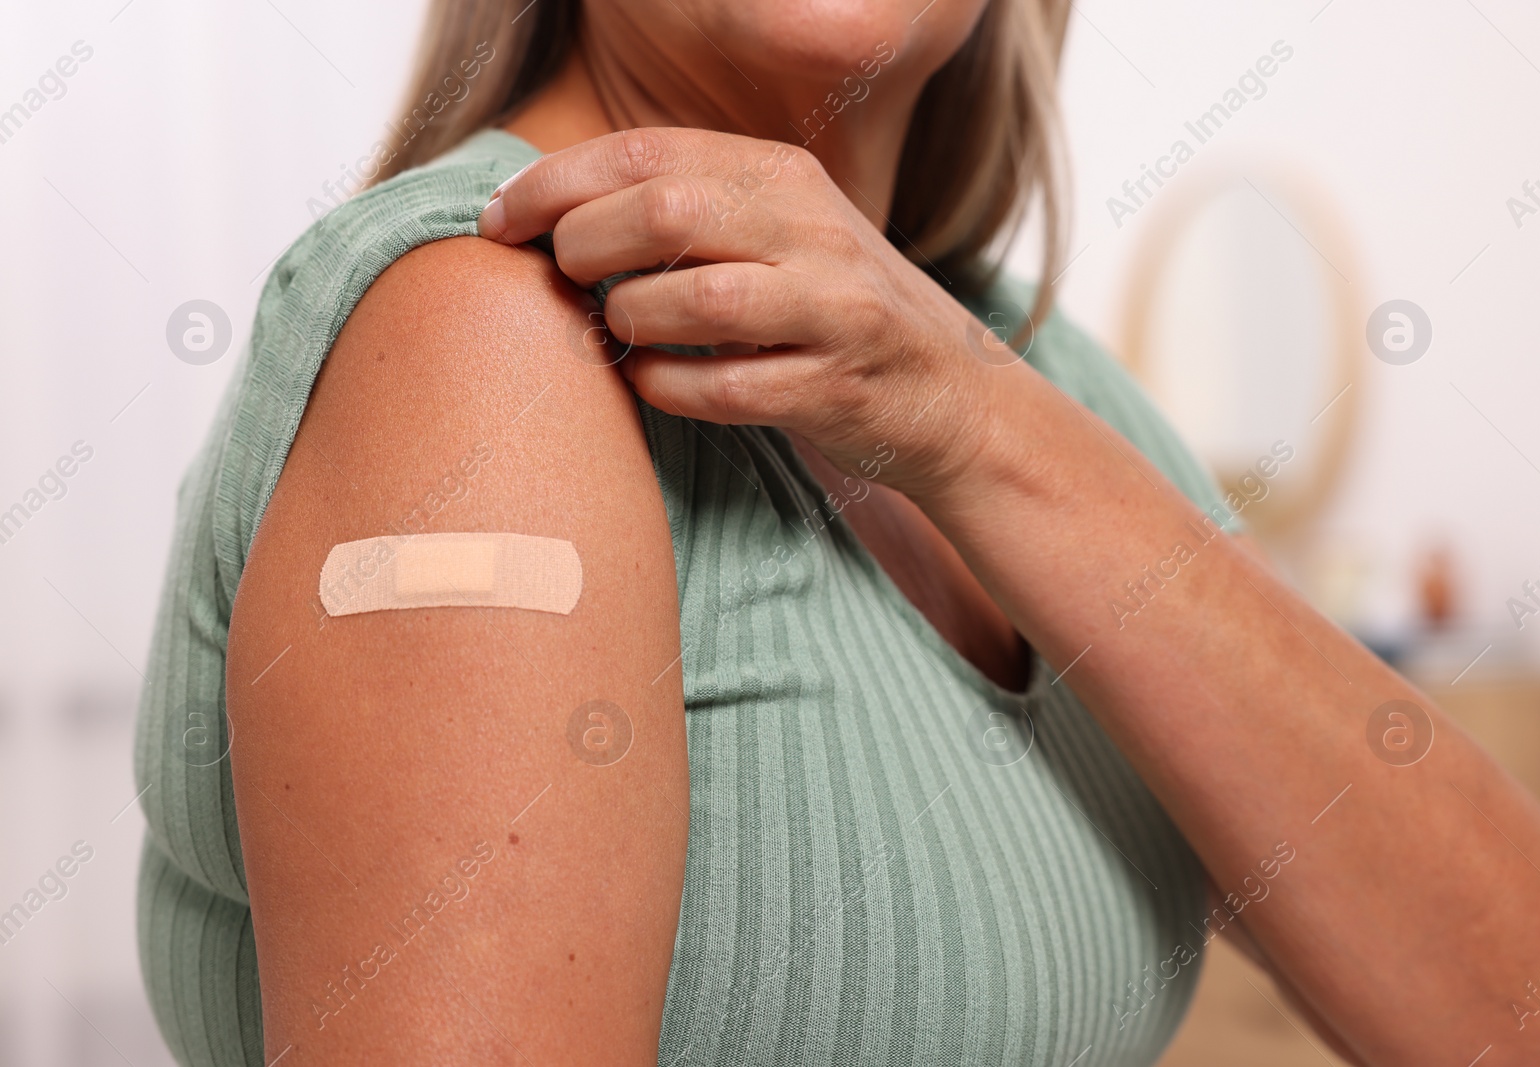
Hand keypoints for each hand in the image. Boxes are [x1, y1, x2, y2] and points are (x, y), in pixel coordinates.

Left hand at [477, 127, 1006, 497]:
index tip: (500, 220)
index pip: (646, 153)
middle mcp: (813, 229)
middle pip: (662, 213)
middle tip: (561, 278)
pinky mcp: (834, 387)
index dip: (554, 183)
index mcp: (785, 176)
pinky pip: (722, 387)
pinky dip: (667, 387)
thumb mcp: (779, 232)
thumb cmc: (836, 314)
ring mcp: (831, 308)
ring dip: (627, 319)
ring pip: (693, 298)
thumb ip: (692, 209)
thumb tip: (552, 212)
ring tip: (616, 331)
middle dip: (583, 246)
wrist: (953, 398)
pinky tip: (654, 383)